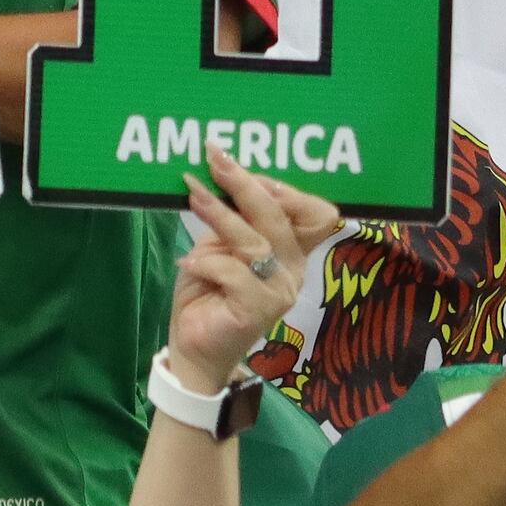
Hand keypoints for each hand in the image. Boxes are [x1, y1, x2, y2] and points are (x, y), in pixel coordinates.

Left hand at [169, 156, 339, 390]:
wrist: (194, 346)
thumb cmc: (208, 292)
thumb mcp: (220, 246)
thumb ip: (234, 220)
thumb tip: (224, 174)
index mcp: (292, 251)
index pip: (317, 214)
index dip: (288, 188)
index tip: (246, 167)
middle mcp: (293, 269)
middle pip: (279, 217)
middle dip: (245, 183)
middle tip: (214, 158)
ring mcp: (279, 291)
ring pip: (253, 241)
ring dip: (219, 213)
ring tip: (192, 194)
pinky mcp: (258, 310)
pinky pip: (234, 273)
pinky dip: (207, 262)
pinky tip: (188, 263)